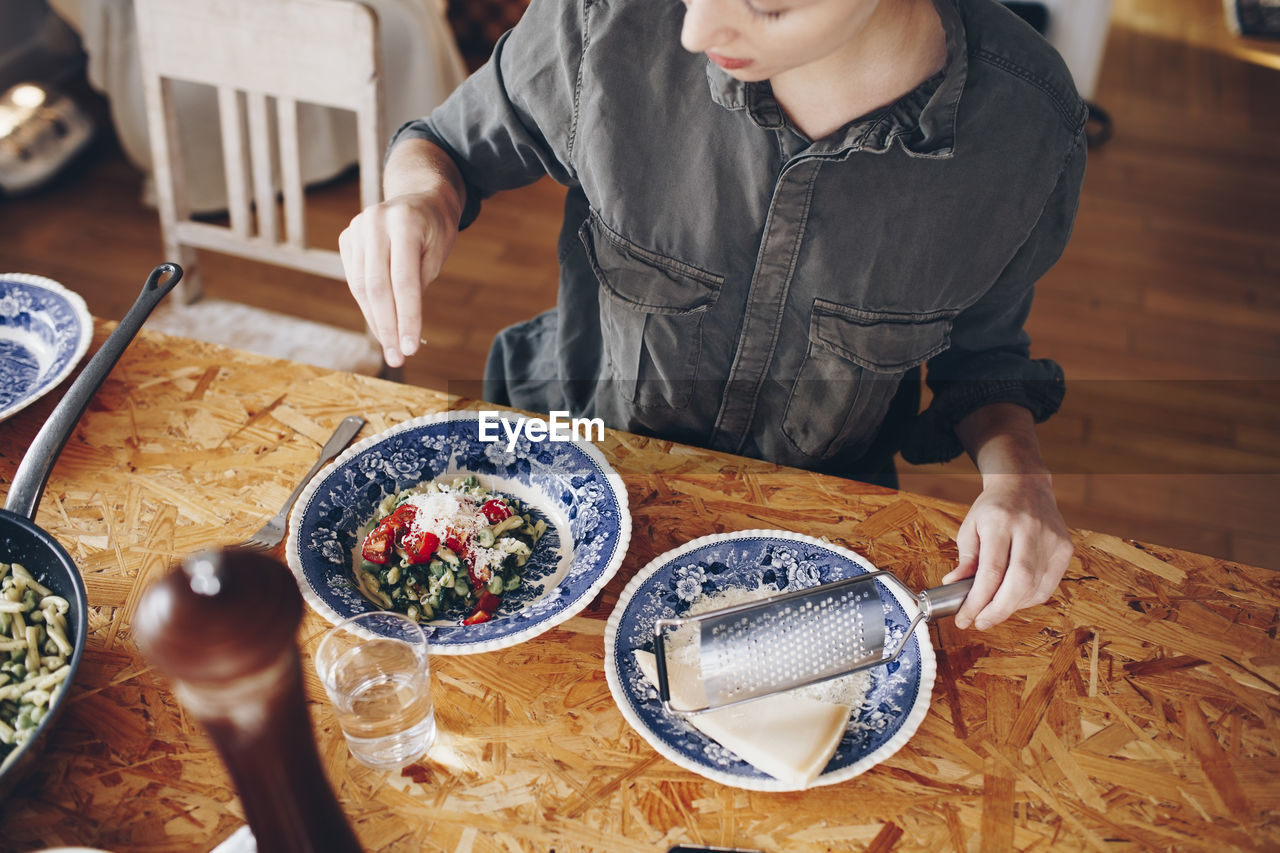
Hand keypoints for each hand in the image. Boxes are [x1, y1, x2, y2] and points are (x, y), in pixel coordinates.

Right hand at [339, 190, 458, 366]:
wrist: (419, 197)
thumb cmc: (435, 230)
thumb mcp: (437, 254)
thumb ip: (418, 286)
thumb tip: (402, 330)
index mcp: (404, 222)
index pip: (404, 281)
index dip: (407, 317)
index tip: (412, 348)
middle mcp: (375, 221)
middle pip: (377, 287)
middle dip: (388, 327)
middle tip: (399, 358)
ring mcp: (356, 228)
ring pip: (362, 287)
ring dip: (376, 322)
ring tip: (391, 349)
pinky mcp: (346, 238)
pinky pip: (355, 280)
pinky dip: (368, 307)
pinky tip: (381, 326)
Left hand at [942, 473, 1071, 629]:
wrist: (1025, 484)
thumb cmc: (993, 508)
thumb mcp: (970, 527)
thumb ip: (965, 559)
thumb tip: (953, 587)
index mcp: (1001, 522)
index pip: (991, 571)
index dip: (978, 601)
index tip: (965, 618)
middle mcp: (1030, 530)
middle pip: (1019, 582)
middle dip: (998, 610)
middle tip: (980, 623)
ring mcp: (1051, 539)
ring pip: (1035, 587)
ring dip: (1012, 606)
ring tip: (993, 610)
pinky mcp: (1064, 548)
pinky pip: (1048, 585)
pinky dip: (1029, 598)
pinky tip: (1014, 599)